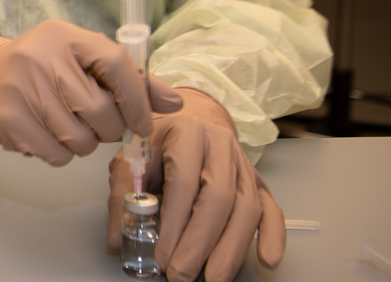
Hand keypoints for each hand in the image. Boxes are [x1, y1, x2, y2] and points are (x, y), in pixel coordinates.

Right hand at [0, 20, 182, 164]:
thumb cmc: (46, 69)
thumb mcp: (84, 61)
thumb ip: (130, 80)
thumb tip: (174, 102)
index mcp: (65, 36)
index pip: (115, 63)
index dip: (138, 99)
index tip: (143, 124)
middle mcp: (41, 57)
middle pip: (101, 111)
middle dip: (109, 128)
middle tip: (96, 123)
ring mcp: (22, 88)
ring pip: (81, 138)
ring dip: (84, 143)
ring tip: (68, 126)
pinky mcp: (8, 119)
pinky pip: (57, 154)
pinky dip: (61, 154)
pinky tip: (48, 135)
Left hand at [106, 88, 284, 281]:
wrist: (185, 124)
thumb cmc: (155, 146)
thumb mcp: (130, 161)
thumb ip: (121, 198)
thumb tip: (117, 241)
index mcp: (186, 133)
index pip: (183, 181)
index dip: (174, 223)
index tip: (163, 257)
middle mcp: (221, 146)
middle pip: (219, 197)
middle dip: (200, 243)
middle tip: (182, 275)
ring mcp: (244, 165)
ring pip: (247, 208)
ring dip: (231, 249)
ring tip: (214, 278)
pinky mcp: (258, 183)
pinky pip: (272, 210)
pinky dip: (273, 237)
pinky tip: (266, 261)